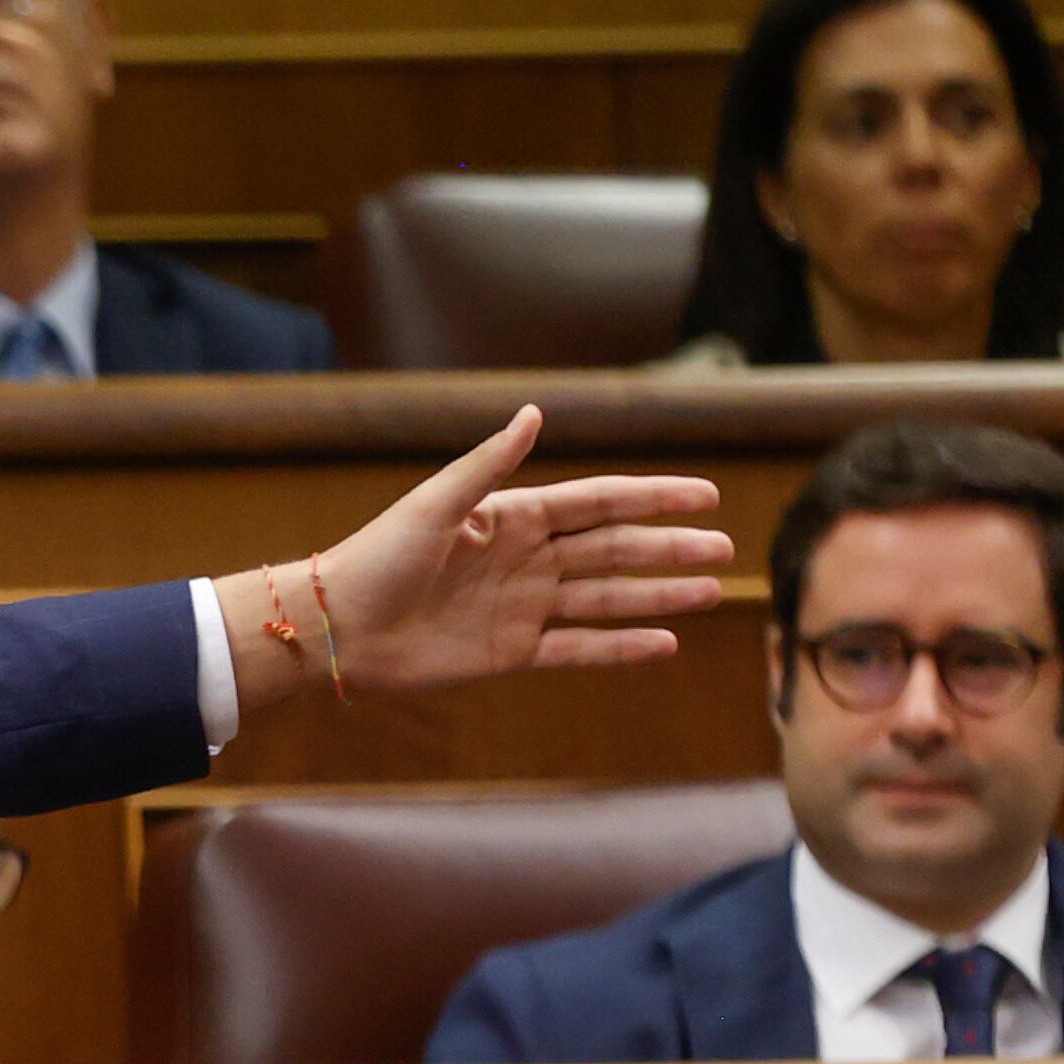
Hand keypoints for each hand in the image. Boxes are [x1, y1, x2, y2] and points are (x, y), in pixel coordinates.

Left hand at [229, 405, 731, 712]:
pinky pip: (577, 648)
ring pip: (605, 598)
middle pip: (613, 550)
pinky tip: (663, 643)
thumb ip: (488, 464)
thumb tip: (535, 412)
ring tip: (709, 592)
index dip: (652, 499)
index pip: (599, 503)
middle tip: (724, 548)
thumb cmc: (377, 557)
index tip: (706, 495)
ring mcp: (522, 607)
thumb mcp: (435, 504)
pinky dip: (619, 646)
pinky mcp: (510, 652)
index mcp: (514, 517)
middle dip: (668, 548)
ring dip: (657, 595)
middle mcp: (527, 560)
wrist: (339, 626)